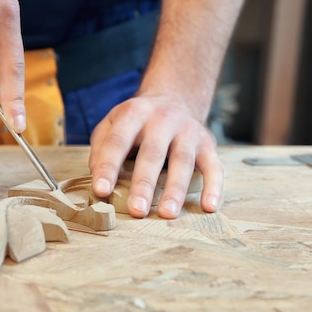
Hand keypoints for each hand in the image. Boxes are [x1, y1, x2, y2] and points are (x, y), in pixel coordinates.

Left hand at [89, 94, 223, 218]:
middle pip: (153, 153)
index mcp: (134, 113)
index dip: (108, 166)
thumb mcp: (114, 122)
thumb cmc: (138, 120)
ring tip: (167, 213)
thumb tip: (98, 179)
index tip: (101, 191)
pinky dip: (214, 187)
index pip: (118, 141)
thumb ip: (101, 147)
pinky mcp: (207, 143)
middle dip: (144, 183)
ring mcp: (188, 130)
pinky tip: (209, 207)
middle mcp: (163, 119)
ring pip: (183, 161)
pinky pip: (214, 166)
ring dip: (175, 189)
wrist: (175, 97)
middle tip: (137, 210)